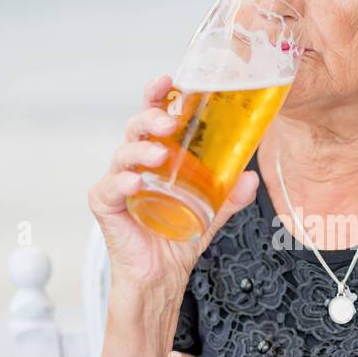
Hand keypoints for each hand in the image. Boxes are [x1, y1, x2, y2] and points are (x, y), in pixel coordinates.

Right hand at [90, 75, 258, 296]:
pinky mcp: (107, 206)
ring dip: (141, 149)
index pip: (154, 118)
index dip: (157, 96)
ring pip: (122, 154)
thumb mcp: (211, 212)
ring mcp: (118, 183)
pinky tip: (135, 182)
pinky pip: (109, 189)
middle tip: (171, 121)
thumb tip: (251, 178)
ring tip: (160, 153)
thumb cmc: (177, 237)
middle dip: (151, 116)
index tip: (169, 81)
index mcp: (156, 157)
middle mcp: (135, 164)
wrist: (162, 275)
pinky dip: (121, 183)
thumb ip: (230, 196)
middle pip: (135, 128)